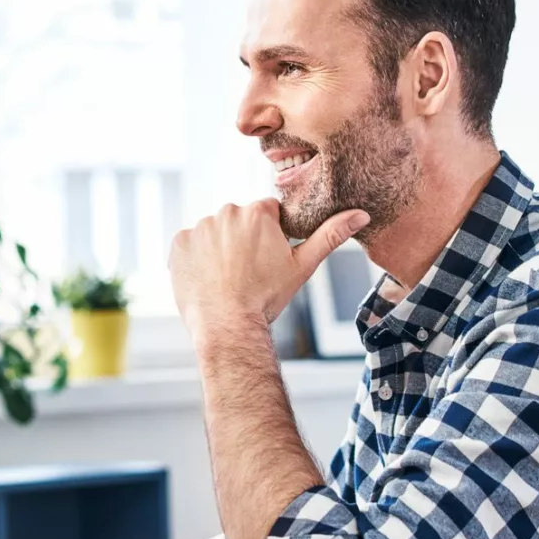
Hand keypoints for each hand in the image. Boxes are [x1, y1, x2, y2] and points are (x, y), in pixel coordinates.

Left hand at [168, 199, 368, 342]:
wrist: (228, 326)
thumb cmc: (267, 297)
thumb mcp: (303, 266)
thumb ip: (331, 235)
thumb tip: (361, 214)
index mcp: (258, 211)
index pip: (267, 214)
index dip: (270, 236)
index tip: (267, 259)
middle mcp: (226, 211)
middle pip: (239, 221)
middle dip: (243, 240)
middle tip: (248, 272)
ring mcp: (199, 227)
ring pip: (214, 232)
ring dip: (219, 249)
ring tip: (227, 278)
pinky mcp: (178, 244)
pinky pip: (190, 245)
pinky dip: (197, 259)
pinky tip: (208, 279)